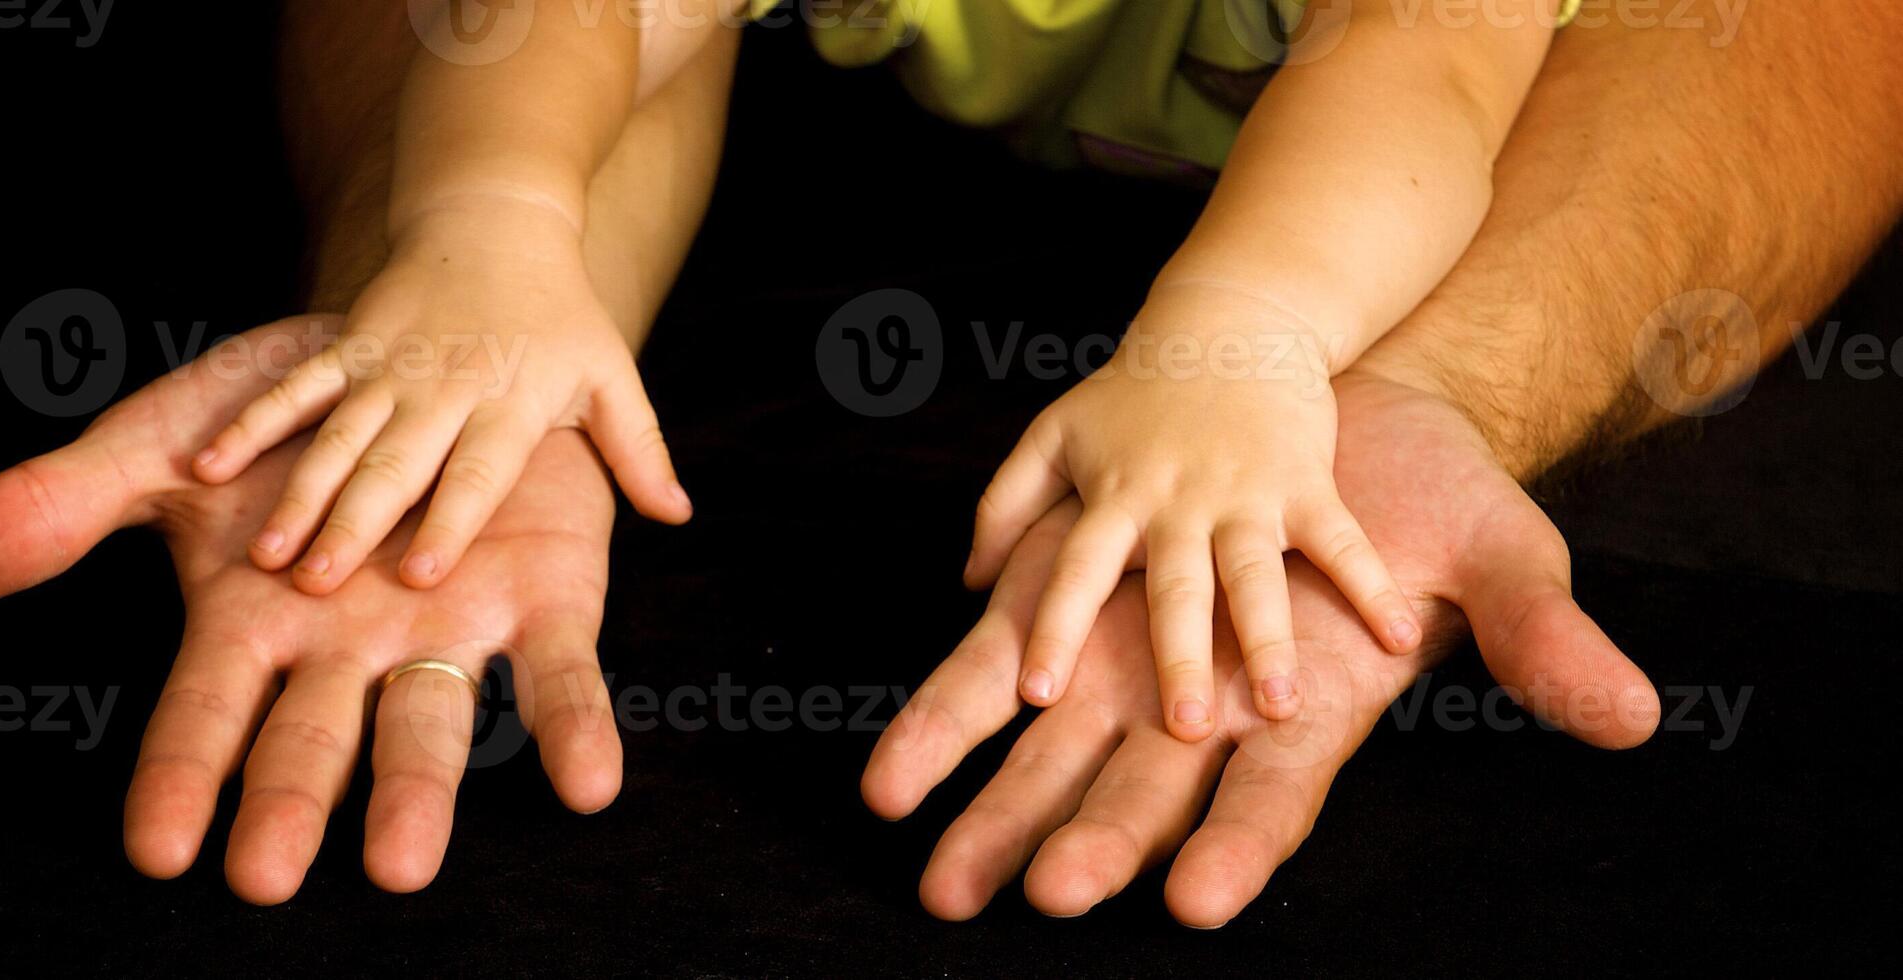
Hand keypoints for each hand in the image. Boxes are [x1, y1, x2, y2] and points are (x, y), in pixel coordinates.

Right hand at [0, 316, 625, 903]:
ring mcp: (446, 632)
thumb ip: (62, 509)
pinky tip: (588, 785)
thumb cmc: (290, 425)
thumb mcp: (169, 447)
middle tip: (267, 877)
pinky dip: (575, 727)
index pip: (206, 713)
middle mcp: (349, 650)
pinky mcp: (543, 604)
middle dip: (293, 804)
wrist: (425, 359)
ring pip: (432, 723)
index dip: (185, 773)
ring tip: (401, 865)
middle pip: (314, 738)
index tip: (160, 847)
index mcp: (255, 623)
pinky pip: (560, 675)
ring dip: (420, 792)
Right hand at [190, 198, 689, 595]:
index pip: (479, 473)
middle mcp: (445, 389)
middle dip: (357, 526)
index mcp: (510, 405)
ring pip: (338, 437)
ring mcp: (388, 366)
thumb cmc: (561, 316)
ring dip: (300, 494)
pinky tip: (209, 469)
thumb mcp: (611, 377)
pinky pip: (295, 390)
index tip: (423, 575)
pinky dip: (254, 424)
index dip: (452, 521)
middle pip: (398, 465)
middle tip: (318, 587)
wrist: (496, 217)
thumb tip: (680, 513)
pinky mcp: (346, 346)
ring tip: (267, 555)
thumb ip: (639, 450)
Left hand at [865, 371, 1660, 925]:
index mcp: (1309, 713)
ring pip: (1053, 754)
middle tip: (1036, 896)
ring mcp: (1134, 662)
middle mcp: (1209, 712)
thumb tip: (1634, 717)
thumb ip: (1540, 638)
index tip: (1197, 897)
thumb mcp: (1499, 557)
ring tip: (940, 877)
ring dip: (995, 812)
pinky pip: (998, 663)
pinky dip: (951, 713)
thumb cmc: (1434, 500)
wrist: (1344, 419)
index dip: (1237, 845)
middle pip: (1143, 799)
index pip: (1274, 800)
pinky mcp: (1075, 601)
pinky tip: (891, 775)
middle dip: (1090, 845)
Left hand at [964, 283, 1419, 736]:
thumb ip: (1005, 506)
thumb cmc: (1135, 392)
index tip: (1034, 692)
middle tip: (1180, 730)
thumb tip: (970, 585)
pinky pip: (1341, 542)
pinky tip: (1399, 641)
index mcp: (1113, 497)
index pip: (1075, 569)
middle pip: (1173, 588)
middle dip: (1177, 657)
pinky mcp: (1305, 482)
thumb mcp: (1055, 434)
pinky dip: (1370, 587)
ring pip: (1254, 574)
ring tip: (1283, 708)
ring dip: (1269, 640)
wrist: (1229, 323)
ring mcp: (1244, 493)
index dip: (1055, 626)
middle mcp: (1176, 501)